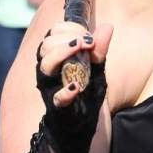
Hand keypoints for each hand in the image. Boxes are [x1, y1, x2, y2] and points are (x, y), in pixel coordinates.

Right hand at [36, 22, 112, 138]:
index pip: (53, 34)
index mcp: (55, 58)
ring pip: (45, 66)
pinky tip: (76, 87)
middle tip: (87, 42)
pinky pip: (56, 98)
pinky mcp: (57, 108)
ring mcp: (50, 89)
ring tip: (80, 48)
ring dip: (62, 53)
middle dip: (67, 38)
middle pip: (46, 46)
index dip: (69, 28)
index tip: (88, 35)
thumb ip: (99, 49)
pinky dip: (65, 92)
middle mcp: (48, 71)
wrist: (81, 125)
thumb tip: (107, 26)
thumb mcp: (96, 68)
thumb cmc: (85, 92)